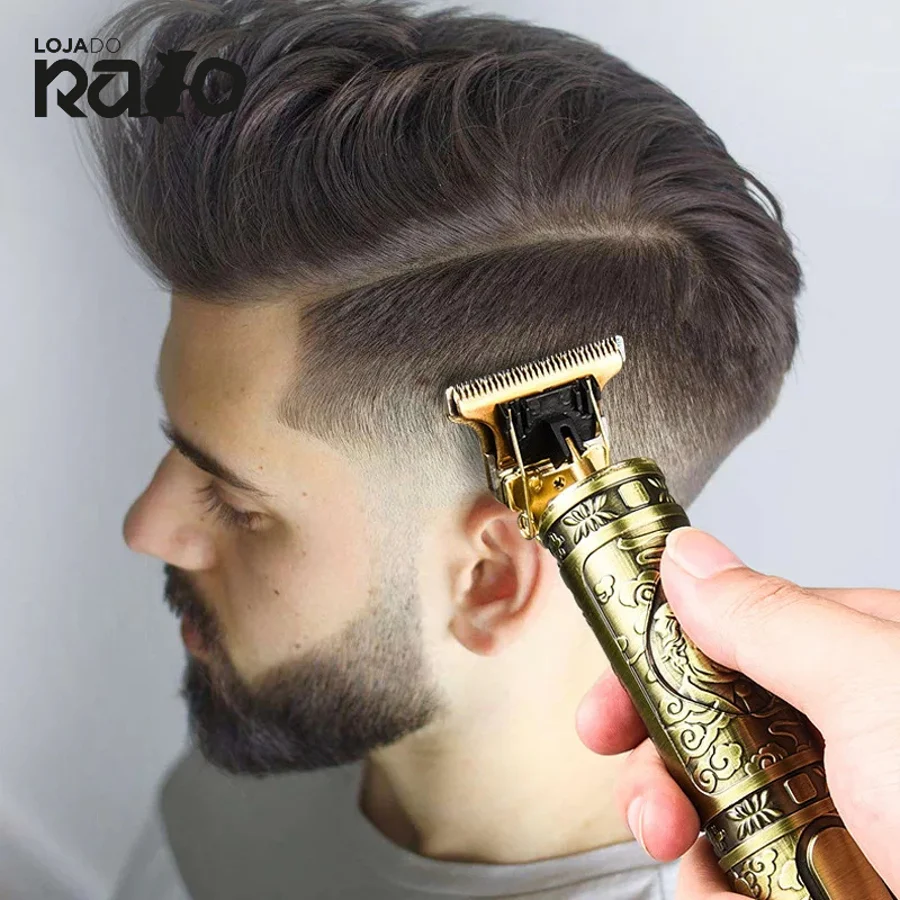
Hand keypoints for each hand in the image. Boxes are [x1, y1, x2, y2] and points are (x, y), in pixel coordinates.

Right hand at [575, 526, 899, 896]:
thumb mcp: (881, 692)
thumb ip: (770, 617)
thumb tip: (687, 557)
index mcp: (865, 662)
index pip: (734, 628)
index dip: (659, 650)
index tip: (608, 679)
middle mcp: (848, 736)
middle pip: (712, 718)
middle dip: (658, 747)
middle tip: (632, 772)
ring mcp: (836, 816)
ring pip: (717, 801)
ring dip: (678, 826)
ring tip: (679, 845)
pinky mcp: (821, 885)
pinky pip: (738, 877)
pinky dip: (715, 891)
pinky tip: (724, 895)